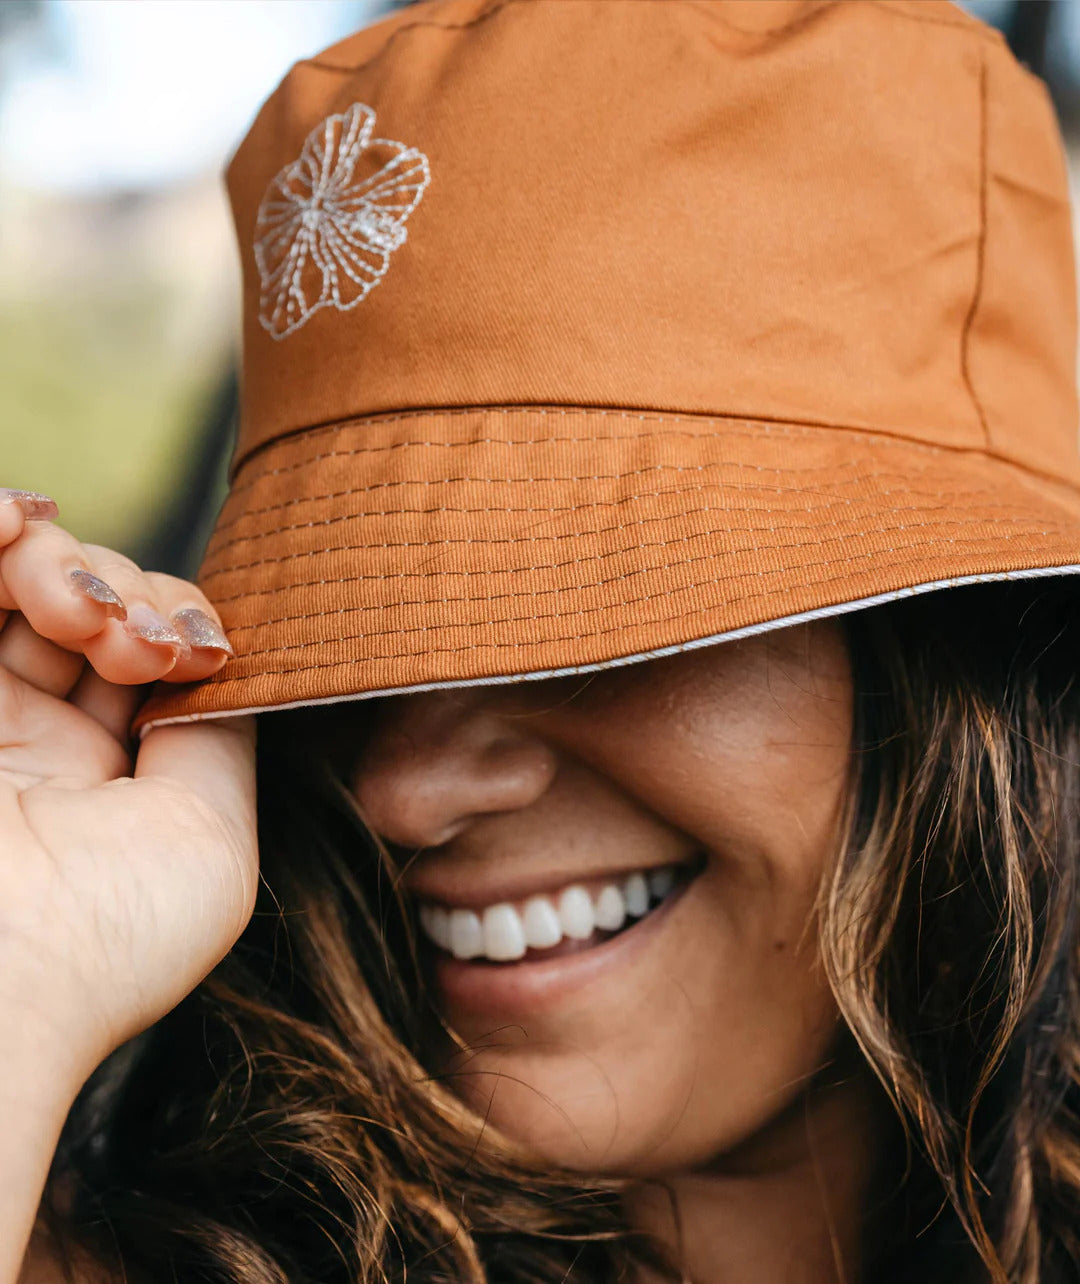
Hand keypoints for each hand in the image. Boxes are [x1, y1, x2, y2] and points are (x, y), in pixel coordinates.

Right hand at [0, 489, 257, 1090]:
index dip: (176, 618)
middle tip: (136, 643)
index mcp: (102, 776)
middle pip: (82, 599)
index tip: (193, 654)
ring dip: (59, 561)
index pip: (142, 647)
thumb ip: (217, 734)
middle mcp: (26, 736)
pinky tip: (15, 523)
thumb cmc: (105, 937)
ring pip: (13, 576)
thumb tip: (219, 659)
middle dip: (125, 588)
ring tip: (80, 613)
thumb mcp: (209, 839)